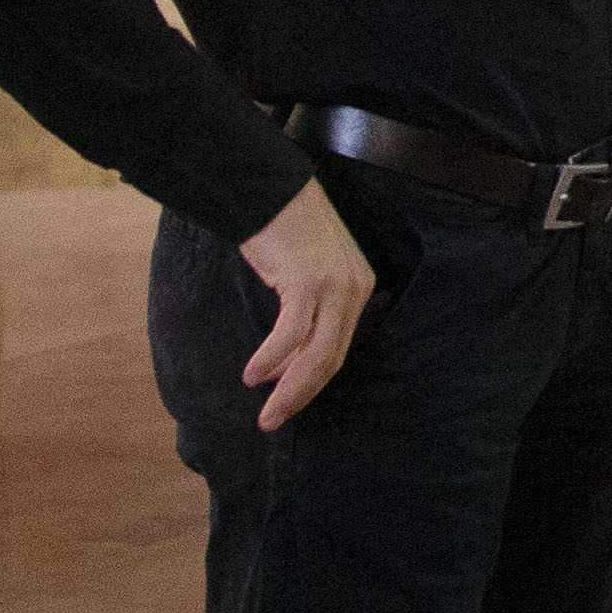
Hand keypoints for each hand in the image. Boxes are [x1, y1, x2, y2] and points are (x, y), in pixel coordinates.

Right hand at [234, 180, 379, 431]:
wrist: (273, 191)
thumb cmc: (284, 230)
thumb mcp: (307, 271)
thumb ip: (308, 307)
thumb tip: (289, 354)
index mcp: (358, 289)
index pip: (339, 347)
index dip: (312, 380)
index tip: (288, 401)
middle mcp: (353, 290)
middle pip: (330, 358)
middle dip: (301, 395)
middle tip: (274, 421)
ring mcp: (333, 287)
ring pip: (314, 355)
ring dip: (288, 389)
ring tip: (266, 412)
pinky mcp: (307, 282)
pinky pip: (290, 335)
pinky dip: (272, 359)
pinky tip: (253, 375)